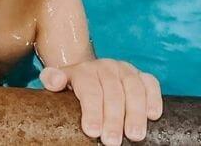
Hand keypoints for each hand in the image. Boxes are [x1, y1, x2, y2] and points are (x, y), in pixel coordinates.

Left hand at [40, 59, 161, 144]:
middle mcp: (106, 67)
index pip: (90, 90)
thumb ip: (52, 79)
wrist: (88, 74)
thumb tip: (56, 81)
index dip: (92, 111)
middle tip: (112, 141)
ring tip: (134, 135)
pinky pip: (151, 83)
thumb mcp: (57, 81)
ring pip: (133, 89)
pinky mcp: (142, 75)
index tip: (92, 131)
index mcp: (84, 70)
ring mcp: (125, 70)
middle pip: (112, 92)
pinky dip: (154, 98)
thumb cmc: (73, 86)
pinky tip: (152, 115)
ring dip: (135, 113)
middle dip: (113, 119)